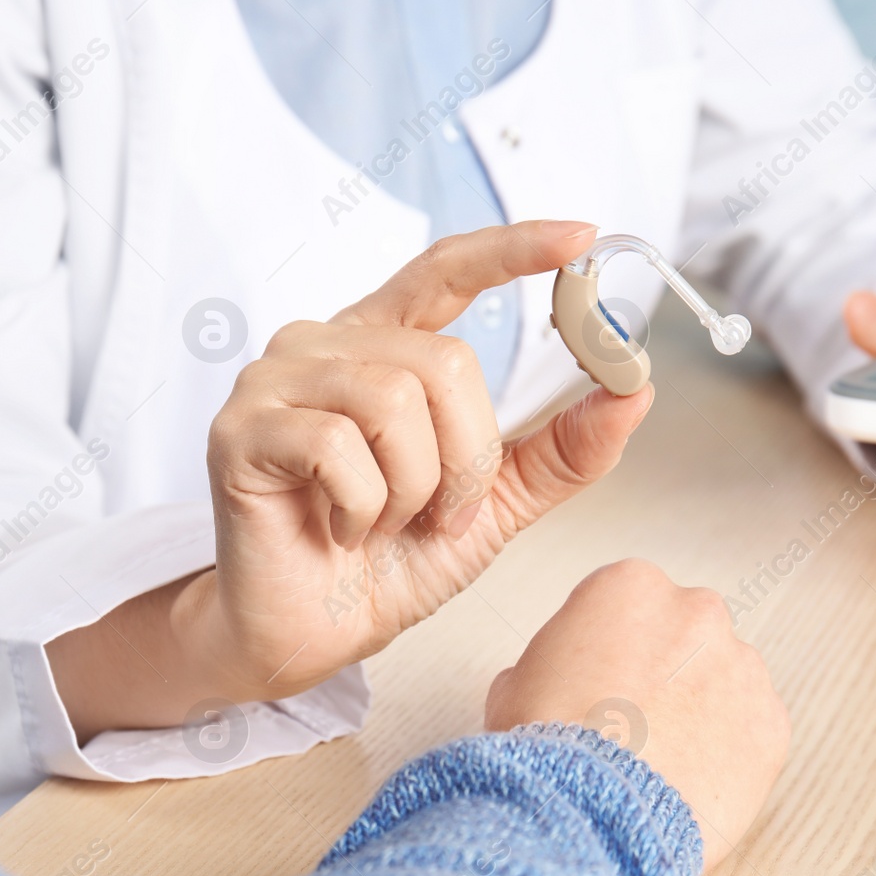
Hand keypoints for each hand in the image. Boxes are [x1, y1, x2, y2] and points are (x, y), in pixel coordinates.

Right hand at [51, 221, 654, 738]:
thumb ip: (561, 448)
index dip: (512, 249)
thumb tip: (635, 388)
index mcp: (380, 345)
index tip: (580, 239)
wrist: (312, 636)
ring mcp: (273, 382)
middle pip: (443, 359)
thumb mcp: (496, 503)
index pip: (445, 270)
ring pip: (393, 399)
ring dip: (415, 487)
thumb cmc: (387, 564)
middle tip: (440, 515)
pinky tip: (340, 531)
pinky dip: (360, 506)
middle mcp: (322, 345)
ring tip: (384, 524)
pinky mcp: (239, 430)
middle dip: (467, 458)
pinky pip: (336, 446)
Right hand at [484, 559, 788, 873]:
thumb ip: (555, 662)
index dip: (607, 648)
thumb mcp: (515, 684)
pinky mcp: (772, 723)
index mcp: (630, 586)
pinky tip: (689, 781)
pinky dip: (728, 752)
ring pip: (723, 680)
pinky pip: (751, 730)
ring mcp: (742, 667)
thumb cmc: (550, 746)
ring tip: (660, 760)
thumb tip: (563, 680)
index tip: (598, 681)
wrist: (593, 811)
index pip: (625, 604)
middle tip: (630, 721)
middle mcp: (697, 612)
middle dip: (664, 670)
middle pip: (683, 634)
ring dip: (699, 709)